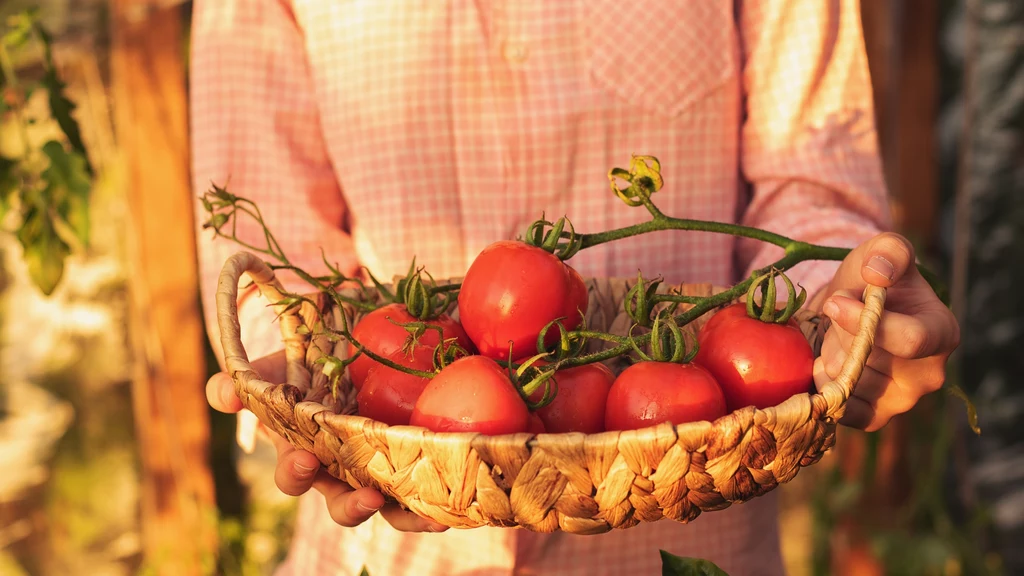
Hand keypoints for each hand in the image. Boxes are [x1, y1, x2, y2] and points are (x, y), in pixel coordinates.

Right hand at [206, 351, 448, 531]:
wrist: (357, 350)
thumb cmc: (313, 363)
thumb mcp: (278, 365)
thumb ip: (247, 379)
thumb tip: (219, 393)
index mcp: (307, 451)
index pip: (294, 474)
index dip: (296, 472)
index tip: (306, 458)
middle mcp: (344, 471)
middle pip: (343, 505)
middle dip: (353, 507)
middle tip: (369, 498)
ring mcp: (382, 471)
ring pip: (392, 510)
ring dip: (407, 516)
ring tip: (429, 515)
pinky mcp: (417, 465)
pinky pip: (429, 491)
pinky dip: (442, 500)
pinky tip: (458, 498)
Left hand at [814, 232, 959, 431]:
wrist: (854, 309)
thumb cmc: (874, 278)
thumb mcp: (884, 250)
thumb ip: (889, 252)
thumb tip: (878, 273)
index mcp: (942, 333)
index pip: (910, 340)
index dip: (865, 322)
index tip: (835, 303)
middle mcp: (929, 374)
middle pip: (867, 359)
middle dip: (840, 333)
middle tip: (838, 316)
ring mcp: (903, 401)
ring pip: (847, 380)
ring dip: (831, 354)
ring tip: (840, 337)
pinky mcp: (875, 417)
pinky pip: (840, 408)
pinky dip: (824, 384)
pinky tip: (828, 362)